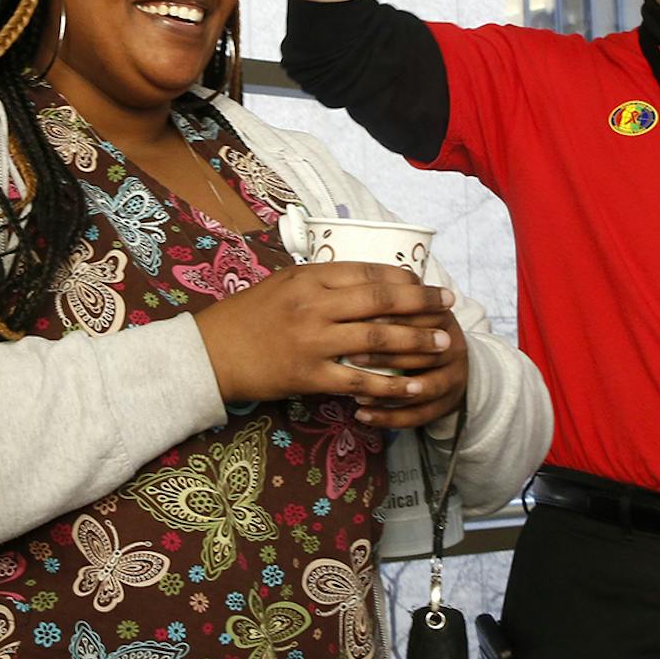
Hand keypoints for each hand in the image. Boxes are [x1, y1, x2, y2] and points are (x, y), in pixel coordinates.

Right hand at [195, 261, 454, 406]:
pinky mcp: (310, 376)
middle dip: (422, 303)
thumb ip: (324, 281)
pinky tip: (412, 387)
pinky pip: (360, 381)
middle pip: (381, 300)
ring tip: (443, 343)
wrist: (211, 354)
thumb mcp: (284, 283)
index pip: (369, 271)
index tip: (426, 283)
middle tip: (448, 305)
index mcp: (309, 277)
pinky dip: (390, 385)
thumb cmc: (249, 316)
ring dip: (416, 341)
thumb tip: (368, 279)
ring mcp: (313, 341)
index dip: (404, 278)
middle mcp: (314, 304)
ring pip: (378, 340)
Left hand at [351, 312, 468, 432]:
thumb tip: (351, 285)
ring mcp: (452, 379)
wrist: (449, 363)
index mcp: (443, 318)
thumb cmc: (415, 330)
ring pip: (423, 389)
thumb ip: (387, 300)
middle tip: (350, 356)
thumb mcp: (409, 310)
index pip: (419, 316)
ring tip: (356, 393)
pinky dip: (388, 418)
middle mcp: (453, 348)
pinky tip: (362, 415)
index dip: (388, 318)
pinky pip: (418, 416)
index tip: (354, 319)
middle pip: (422, 354)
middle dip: (385, 356)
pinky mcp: (445, 406)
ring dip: (388, 392)